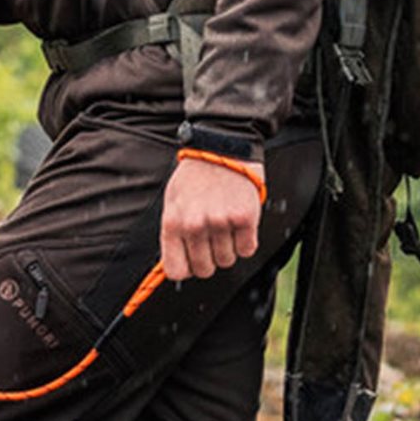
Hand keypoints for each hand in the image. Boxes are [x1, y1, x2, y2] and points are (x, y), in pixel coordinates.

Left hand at [160, 157, 264, 280]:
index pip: (176, 271)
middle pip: (204, 270)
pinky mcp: (244, 218)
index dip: (186, 269)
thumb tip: (176, 265)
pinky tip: (239, 224)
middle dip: (209, 260)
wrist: (222, 149)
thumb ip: (173, 235)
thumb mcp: (172, 203)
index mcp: (173, 223)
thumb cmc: (195, 177)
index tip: (191, 262)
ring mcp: (220, 223)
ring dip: (228, 248)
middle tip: (212, 240)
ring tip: (225, 226)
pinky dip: (246, 241)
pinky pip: (247, 249)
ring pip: (227, 261)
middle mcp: (195, 226)